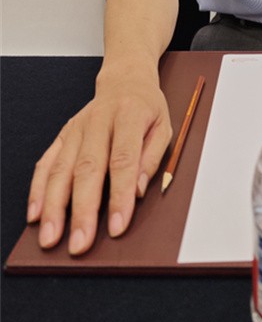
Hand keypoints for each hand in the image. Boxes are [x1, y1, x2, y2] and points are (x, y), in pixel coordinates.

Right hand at [26, 68, 171, 254]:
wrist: (125, 78)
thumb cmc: (147, 107)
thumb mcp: (165, 126)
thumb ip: (153, 158)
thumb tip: (139, 192)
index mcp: (129, 115)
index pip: (123, 160)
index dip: (120, 195)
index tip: (118, 227)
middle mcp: (98, 121)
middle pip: (88, 168)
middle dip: (83, 210)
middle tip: (80, 243)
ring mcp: (76, 128)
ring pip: (61, 169)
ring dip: (54, 207)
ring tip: (51, 238)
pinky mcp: (63, 135)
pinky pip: (46, 163)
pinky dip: (38, 190)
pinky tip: (35, 215)